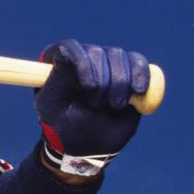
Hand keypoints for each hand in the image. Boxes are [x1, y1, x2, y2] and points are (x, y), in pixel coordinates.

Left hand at [36, 39, 149, 157]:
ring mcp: (105, 63)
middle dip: (102, 81)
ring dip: (120, 82)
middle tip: (96, 105)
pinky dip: (141, 75)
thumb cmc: (63, 125)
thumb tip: (67, 53)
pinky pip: (139, 62)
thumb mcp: (53, 104)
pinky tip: (137, 91)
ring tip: (114, 105)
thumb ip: (59, 78)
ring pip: (119, 56)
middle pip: (98, 52)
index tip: (90, 86)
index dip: (83, 64)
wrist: (86, 145)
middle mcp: (81, 58)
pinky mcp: (128, 73)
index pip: (69, 48)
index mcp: (56, 63)